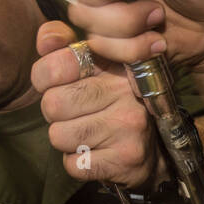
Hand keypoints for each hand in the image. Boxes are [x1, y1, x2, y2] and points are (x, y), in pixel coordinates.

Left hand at [32, 20, 161, 186]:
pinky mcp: (127, 158)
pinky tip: (96, 154)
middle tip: (77, 115)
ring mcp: (128, 125)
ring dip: (66, 141)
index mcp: (113, 62)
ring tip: (88, 135)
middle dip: (55, 115)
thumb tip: (46, 38)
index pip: (54, 66)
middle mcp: (124, 91)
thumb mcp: (96, 69)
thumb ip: (64, 48)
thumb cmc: (115, 105)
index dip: (45, 78)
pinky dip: (77, 164)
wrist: (158, 150)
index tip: (60, 84)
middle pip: (53, 104)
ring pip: (59, 136)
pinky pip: (73, 165)